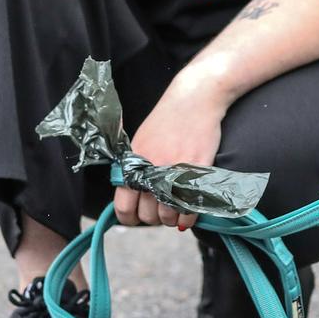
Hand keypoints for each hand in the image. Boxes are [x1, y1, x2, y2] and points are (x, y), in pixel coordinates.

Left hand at [114, 75, 227, 230]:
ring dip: (173, 218)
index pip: (123, 207)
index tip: (139, 218)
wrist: (195, 99)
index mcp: (132, 163)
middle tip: (163, 208)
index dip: (131, 218)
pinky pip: (189, 209)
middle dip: (155, 217)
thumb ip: (135, 170)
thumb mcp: (141, 141)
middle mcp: (149, 171)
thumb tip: (134, 199)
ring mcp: (172, 173)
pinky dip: (190, 216)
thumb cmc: (168, 119)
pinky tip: (190, 209)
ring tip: (178, 207)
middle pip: (148, 216)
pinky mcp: (196, 172)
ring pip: (169, 216)